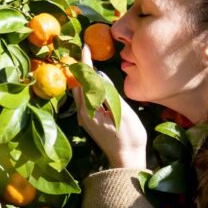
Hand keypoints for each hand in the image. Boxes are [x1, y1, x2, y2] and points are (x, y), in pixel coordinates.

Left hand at [71, 45, 147, 169]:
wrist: (127, 161)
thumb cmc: (128, 137)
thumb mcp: (121, 112)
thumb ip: (109, 93)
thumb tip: (98, 74)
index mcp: (89, 109)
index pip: (84, 79)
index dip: (85, 62)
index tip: (85, 46)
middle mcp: (83, 113)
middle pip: (78, 84)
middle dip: (81, 67)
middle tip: (87, 50)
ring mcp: (85, 118)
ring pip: (81, 92)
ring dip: (84, 77)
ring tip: (89, 61)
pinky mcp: (91, 121)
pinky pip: (85, 99)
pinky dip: (88, 86)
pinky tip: (94, 82)